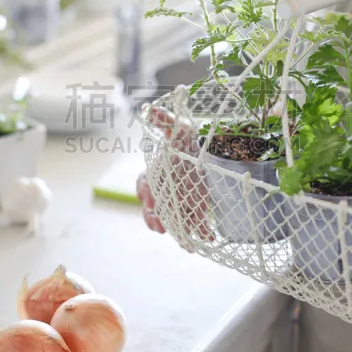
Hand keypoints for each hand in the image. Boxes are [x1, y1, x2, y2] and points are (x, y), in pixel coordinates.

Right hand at [136, 105, 212, 244]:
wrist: (205, 153)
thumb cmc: (185, 142)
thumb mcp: (177, 128)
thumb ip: (164, 120)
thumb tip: (149, 108)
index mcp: (155, 175)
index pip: (144, 186)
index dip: (144, 194)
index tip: (149, 199)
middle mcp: (163, 193)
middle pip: (154, 210)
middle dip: (155, 220)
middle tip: (161, 226)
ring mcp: (178, 203)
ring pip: (172, 222)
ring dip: (178, 233)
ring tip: (186, 244)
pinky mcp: (194, 210)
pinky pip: (194, 225)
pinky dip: (200, 234)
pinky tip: (208, 239)